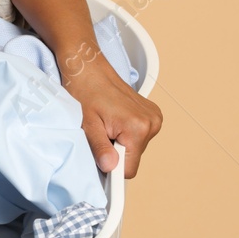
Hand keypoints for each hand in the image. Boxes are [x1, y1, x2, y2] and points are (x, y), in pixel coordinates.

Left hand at [61, 55, 161, 178]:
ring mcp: (154, 117)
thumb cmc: (84, 91)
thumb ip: (100, 148)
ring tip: (106, 123)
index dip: (113, 167)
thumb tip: (110, 168)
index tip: (101, 160)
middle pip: (132, 158)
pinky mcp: (152, 114)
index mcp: (138, 127)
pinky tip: (114, 119)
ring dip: (120, 141)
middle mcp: (152, 122)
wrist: (88, 68)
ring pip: (135, 147)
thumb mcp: (87, 124)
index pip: (129, 169)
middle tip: (100, 132)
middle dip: (115, 151)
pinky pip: (139, 135)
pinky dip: (125, 132)